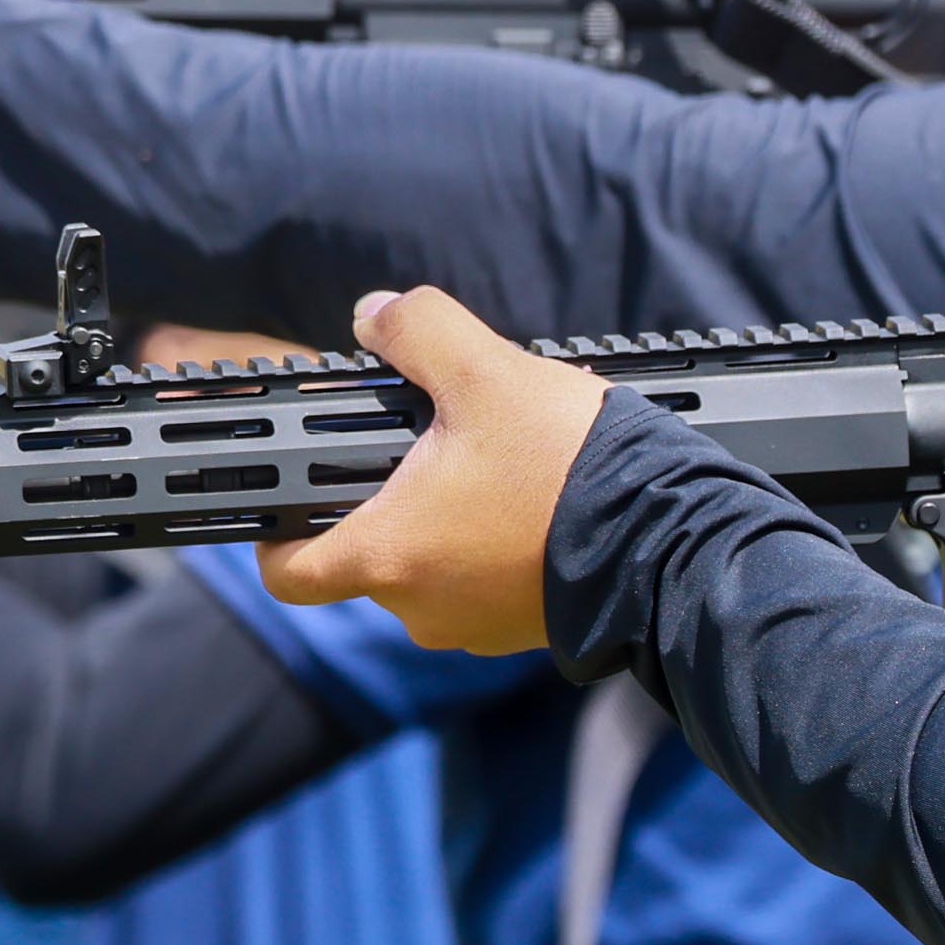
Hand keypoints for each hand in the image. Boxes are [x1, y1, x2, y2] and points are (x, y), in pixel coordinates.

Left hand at [254, 285, 608, 657]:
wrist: (669, 539)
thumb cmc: (567, 466)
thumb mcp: (484, 370)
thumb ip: (417, 330)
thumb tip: (376, 314)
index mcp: (387, 554)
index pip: (289, 573)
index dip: (275, 537)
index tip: (289, 505)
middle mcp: (421, 607)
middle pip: (368, 559)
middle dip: (387, 504)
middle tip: (424, 452)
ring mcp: (475, 627)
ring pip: (432, 570)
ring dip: (447, 523)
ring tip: (493, 464)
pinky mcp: (524, 630)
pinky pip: (485, 584)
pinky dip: (493, 546)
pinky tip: (530, 498)